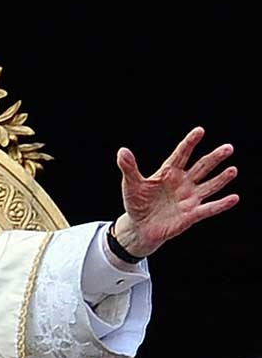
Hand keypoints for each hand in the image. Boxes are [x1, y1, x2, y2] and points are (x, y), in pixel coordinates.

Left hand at [113, 126, 238, 257]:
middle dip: (214, 158)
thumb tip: (122, 151)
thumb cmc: (136, 203)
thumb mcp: (131, 184)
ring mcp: (189, 198)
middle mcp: (183, 183)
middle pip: (201, 167)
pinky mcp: (191, 215)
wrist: (140, 227)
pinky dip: (221, 204)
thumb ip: (129, 168)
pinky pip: (209, 209)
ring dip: (221, 178)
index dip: (190, 142)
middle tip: (228, 148)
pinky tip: (234, 198)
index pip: (181, 154)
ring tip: (233, 169)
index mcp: (168, 172)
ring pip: (209, 186)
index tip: (200, 130)